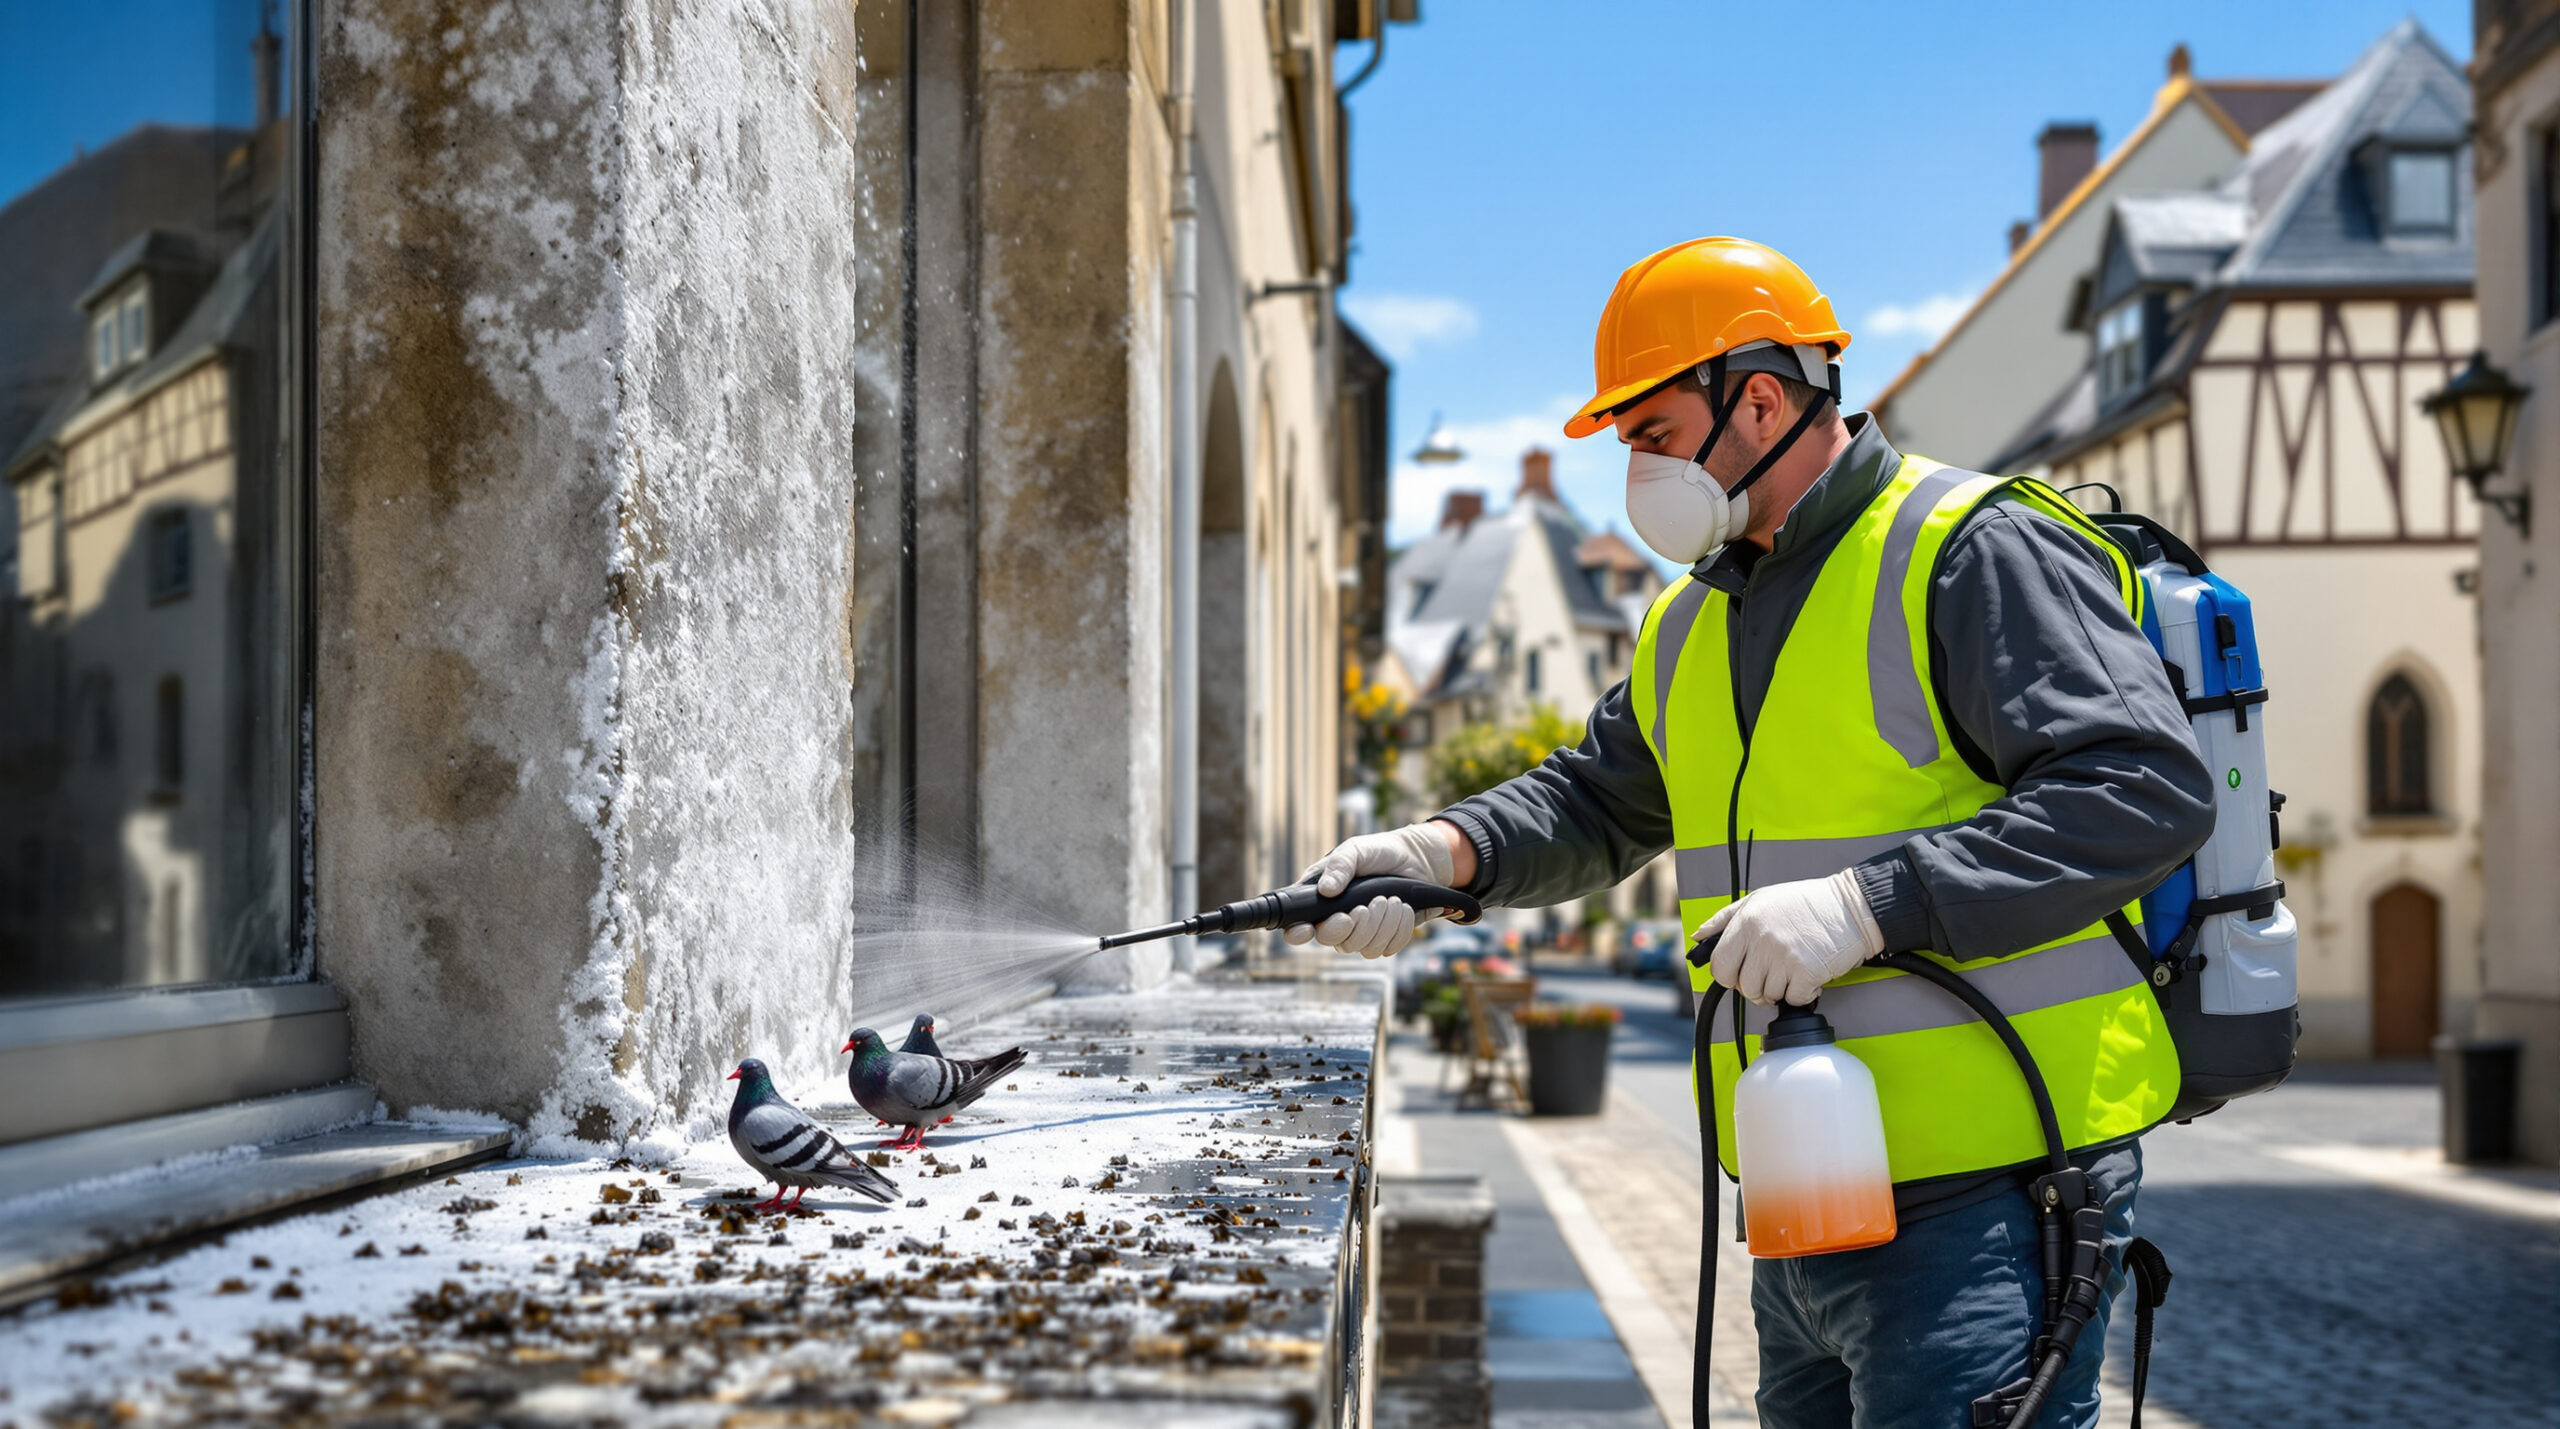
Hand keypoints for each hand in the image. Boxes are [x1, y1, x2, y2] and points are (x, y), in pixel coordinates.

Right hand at [1282, 823, 1459, 958]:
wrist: (1417, 859)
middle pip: (1334, 942)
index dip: (1297, 933)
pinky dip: (1399, 928)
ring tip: (1391, 898)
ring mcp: (1361, 933)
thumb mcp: (1355, 850)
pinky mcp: (1385, 939)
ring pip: (1364, 948)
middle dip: (1356, 926)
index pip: (1298, 926)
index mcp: (1320, 899)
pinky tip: (1403, 908)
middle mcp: (1337, 920)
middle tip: (1369, 904)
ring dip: (1382, 924)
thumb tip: (1326, 890)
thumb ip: (1339, 866)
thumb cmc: (1379, 852)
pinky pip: (1388, 948)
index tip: (1309, 929)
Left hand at [1697, 869, 1884, 1005]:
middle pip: (1743, 987)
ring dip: (1779, 990)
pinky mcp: (1807, 973)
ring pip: (1767, 996)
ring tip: (1790, 971)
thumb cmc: (1806, 902)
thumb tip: (1699, 936)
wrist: (1851, 907)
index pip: (1719, 965)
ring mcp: (1784, 959)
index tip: (1739, 973)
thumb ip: (1725, 919)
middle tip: (1768, 976)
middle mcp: (1762, 941)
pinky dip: (1802, 994)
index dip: (1728, 975)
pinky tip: (1808, 976)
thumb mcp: (1759, 899)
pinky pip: (1794, 999)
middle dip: (1754, 987)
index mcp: (1746, 923)